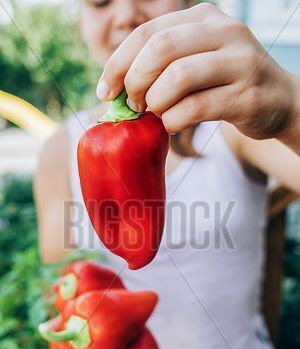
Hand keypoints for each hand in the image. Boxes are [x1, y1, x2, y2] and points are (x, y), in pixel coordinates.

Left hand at [97, 2, 297, 141]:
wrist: (278, 99)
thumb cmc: (226, 83)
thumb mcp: (196, 61)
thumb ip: (162, 66)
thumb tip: (113, 90)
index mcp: (203, 18)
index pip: (148, 33)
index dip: (119, 63)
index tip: (106, 91)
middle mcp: (223, 32)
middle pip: (161, 48)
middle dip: (136, 81)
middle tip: (133, 104)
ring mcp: (238, 62)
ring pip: (178, 76)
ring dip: (156, 102)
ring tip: (155, 114)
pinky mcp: (245, 95)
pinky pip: (196, 107)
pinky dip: (174, 120)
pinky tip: (172, 125)